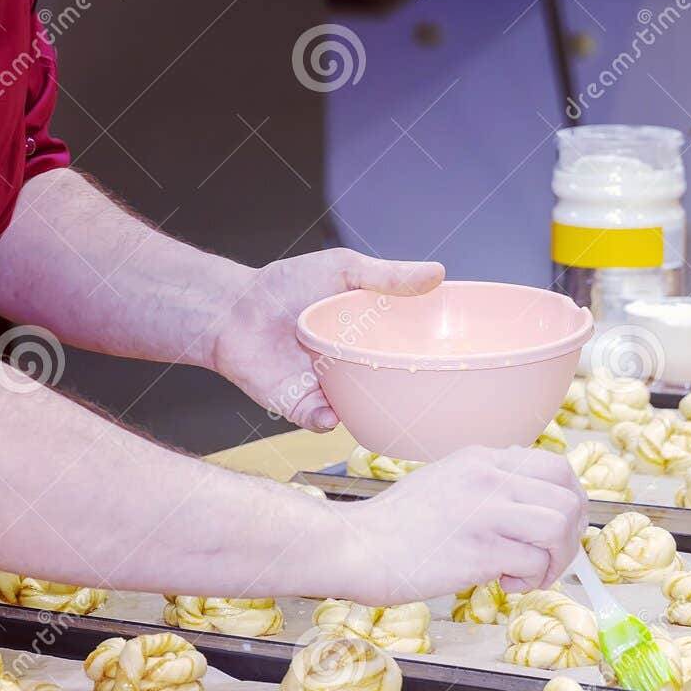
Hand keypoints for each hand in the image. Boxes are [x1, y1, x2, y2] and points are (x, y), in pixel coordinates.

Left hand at [216, 247, 443, 430]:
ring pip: (361, 410)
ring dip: (372, 412)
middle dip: (412, 394)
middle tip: (433, 393)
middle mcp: (355, 367)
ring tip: (387, 407)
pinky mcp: (302, 406)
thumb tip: (438, 273)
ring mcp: (331, 389)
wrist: (232, 310)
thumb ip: (389, 275)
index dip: (432, 358)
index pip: (410, 352)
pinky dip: (329, 420)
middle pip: (392, 387)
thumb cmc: (284, 286)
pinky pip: (323, 422)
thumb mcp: (344, 269)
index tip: (458, 358)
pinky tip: (332, 411)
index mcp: (371, 337)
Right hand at [334, 446, 588, 604]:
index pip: (556, 467)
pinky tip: (504, 584)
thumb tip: (527, 503)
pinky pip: (535, 562)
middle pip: (569, 495)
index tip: (556, 530)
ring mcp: (486, 511)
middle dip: (570, 535)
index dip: (569, 503)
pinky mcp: (480, 550)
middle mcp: (490, 477)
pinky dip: (530, 580)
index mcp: (482, 459)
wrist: (353, 545)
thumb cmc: (392, 526)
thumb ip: (485, 484)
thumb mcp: (444, 482)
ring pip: (560, 526)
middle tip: (548, 558)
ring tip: (528, 574)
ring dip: (555, 559)